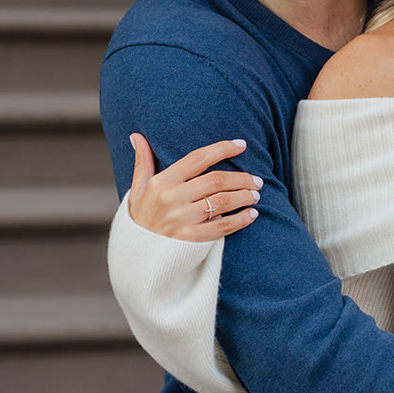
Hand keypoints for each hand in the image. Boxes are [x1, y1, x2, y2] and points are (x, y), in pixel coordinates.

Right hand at [127, 134, 263, 242]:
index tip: (241, 145)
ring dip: (244, 196)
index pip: (197, 159)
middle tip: (256, 180)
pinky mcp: (191, 240)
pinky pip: (222, 226)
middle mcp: (172, 199)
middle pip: (216, 180)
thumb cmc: (140, 218)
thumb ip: (142, 162)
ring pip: (222, 201)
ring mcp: (182, 220)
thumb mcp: (137, 190)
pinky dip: (241, 219)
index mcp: (162, 183)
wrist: (137, 256)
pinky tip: (252, 215)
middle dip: (241, 178)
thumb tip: (137, 136)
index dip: (222, 149)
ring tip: (255, 194)